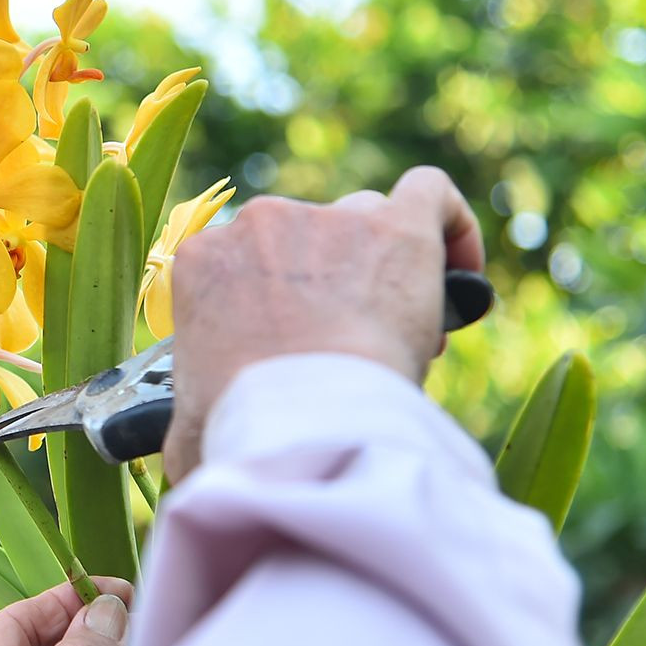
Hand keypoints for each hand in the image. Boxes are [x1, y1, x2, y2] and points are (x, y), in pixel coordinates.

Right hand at [161, 165, 485, 481]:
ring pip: (365, 225)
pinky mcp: (395, 225)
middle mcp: (258, 224)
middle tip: (352, 351)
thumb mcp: (187, 426)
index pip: (244, 265)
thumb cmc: (239, 432)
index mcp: (202, 261)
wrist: (301, 426)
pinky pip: (431, 194)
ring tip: (401, 332)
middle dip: (332, 289)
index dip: (280, 307)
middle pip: (306, 240)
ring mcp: (327, 219)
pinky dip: (451, 229)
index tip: (303, 354)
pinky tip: (461, 276)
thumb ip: (188, 417)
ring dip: (381, 268)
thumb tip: (184, 450)